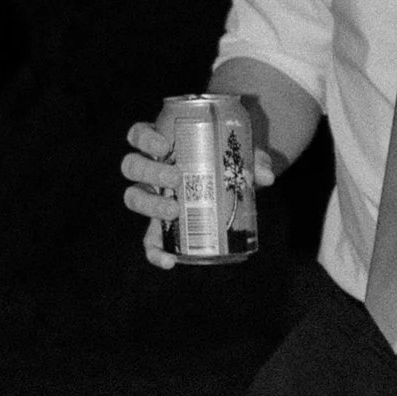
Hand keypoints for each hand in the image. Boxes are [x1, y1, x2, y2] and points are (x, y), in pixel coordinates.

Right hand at [121, 106, 274, 269]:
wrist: (229, 181)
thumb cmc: (227, 159)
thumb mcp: (240, 153)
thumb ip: (253, 160)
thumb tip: (264, 175)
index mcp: (160, 143)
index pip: (138, 135)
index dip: (143, 138)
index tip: (164, 145)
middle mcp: (149, 169)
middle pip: (131, 166)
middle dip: (150, 172)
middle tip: (176, 178)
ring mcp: (151, 197)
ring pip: (132, 197)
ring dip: (149, 204)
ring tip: (174, 210)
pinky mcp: (158, 225)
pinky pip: (148, 239)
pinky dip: (154, 251)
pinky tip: (169, 261)